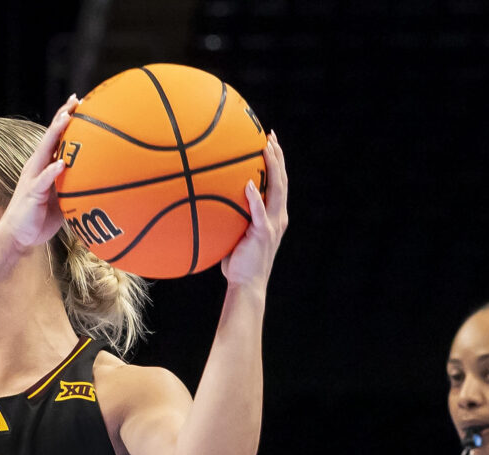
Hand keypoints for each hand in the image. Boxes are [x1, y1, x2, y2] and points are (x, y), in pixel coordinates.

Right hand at [0, 99, 75, 253]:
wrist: (17, 237)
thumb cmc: (40, 219)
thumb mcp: (61, 199)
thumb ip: (74, 186)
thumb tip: (99, 182)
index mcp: (44, 166)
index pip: (56, 137)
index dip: (67, 119)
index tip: (81, 102)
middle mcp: (37, 166)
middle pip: (51, 136)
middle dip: (63, 116)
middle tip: (77, 100)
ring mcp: (33, 178)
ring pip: (45, 151)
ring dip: (56, 134)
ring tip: (67, 119)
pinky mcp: (31, 193)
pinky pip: (43, 181)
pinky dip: (52, 171)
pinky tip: (61, 163)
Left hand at [222, 133, 288, 286]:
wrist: (246, 285)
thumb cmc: (237, 264)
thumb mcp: (234, 236)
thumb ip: (229, 219)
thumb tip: (206, 204)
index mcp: (274, 216)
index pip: (278, 183)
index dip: (276, 162)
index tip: (269, 143)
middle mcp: (278, 217)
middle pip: (282, 180)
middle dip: (278, 156)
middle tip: (271, 136)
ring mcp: (273, 224)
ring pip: (278, 189)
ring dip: (273, 167)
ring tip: (267, 148)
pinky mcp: (264, 234)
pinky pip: (260, 212)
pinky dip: (255, 197)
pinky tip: (250, 183)